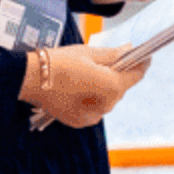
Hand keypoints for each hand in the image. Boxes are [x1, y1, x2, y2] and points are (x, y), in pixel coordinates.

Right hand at [20, 44, 147, 128]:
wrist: (30, 80)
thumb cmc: (59, 62)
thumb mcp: (88, 53)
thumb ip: (112, 55)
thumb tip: (128, 51)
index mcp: (112, 87)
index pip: (135, 75)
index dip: (141, 64)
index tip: (144, 56)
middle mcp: (106, 106)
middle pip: (120, 88)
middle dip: (119, 74)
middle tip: (115, 59)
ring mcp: (93, 116)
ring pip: (107, 99)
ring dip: (105, 87)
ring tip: (94, 71)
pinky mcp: (80, 121)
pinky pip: (95, 108)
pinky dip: (93, 97)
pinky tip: (82, 86)